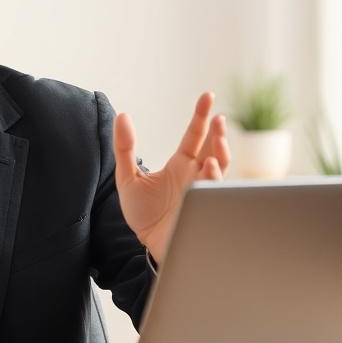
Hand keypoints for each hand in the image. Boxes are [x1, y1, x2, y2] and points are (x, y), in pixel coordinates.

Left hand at [113, 92, 228, 263]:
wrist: (149, 246)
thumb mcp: (127, 178)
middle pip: (213, 149)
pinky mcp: (204, 210)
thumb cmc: (143, 214)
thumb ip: (125, 148)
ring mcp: (204, 193)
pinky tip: (207, 168)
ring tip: (215, 140)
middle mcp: (196, 176)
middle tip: (218, 118)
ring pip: (220, 168)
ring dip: (220, 154)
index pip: (195, 135)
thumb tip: (121, 116)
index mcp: (181, 164)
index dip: (202, 116)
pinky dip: (213, 179)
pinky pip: (214, 192)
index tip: (208, 96)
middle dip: (217, 134)